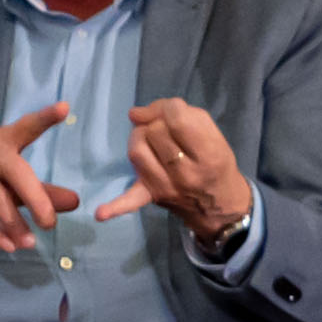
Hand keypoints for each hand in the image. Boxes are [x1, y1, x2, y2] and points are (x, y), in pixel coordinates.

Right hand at [0, 106, 69, 252]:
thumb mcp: (10, 179)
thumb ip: (43, 190)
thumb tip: (76, 202)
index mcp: (4, 139)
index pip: (27, 127)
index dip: (45, 118)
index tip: (64, 109)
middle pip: (16, 171)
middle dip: (36, 199)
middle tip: (50, 224)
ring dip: (14, 224)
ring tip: (30, 243)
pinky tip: (8, 246)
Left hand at [125, 97, 253, 239]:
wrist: (221, 205)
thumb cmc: (216, 163)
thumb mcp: (213, 135)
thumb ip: (182, 114)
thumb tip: (137, 112)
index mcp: (209, 155)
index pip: (177, 120)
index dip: (170, 108)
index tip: (174, 111)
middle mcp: (187, 174)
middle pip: (154, 132)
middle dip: (156, 122)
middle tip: (166, 128)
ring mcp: (166, 187)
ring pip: (137, 151)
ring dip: (139, 138)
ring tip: (150, 140)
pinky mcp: (152, 196)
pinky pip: (131, 202)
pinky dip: (115, 207)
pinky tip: (100, 213)